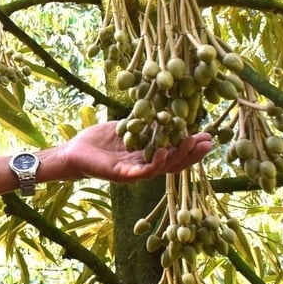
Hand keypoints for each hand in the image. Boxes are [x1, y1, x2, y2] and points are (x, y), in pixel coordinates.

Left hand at [51, 121, 212, 182]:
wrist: (75, 151)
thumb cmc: (99, 140)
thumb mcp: (127, 127)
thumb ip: (144, 123)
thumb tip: (162, 108)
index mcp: (146, 156)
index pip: (174, 153)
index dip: (191, 147)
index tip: (207, 135)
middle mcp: (144, 167)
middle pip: (174, 163)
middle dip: (192, 153)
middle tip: (208, 141)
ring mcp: (134, 173)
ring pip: (162, 168)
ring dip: (178, 157)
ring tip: (190, 143)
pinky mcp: (122, 175)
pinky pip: (142, 172)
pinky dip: (154, 163)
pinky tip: (162, 152)